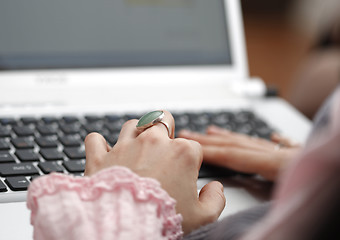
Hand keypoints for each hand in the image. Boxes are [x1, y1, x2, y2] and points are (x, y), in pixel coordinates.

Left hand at [83, 111, 225, 233]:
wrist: (126, 229)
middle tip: (164, 146)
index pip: (192, 146)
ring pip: (133, 124)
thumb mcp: (203, 217)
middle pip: (163, 119)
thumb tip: (216, 189)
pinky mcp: (101, 157)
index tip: (186, 174)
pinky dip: (99, 144)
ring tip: (137, 146)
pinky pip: (95, 139)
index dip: (191, 160)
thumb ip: (215, 199)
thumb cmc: (164, 221)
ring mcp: (125, 147)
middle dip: (166, 130)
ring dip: (136, 132)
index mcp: (181, 153)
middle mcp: (153, 143)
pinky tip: (104, 152)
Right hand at [179, 125, 300, 180]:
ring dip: (227, 136)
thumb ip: (275, 163)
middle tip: (188, 133)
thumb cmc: (318, 176)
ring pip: (250, 142)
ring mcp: (286, 153)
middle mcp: (277, 153)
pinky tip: (267, 136)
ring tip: (211, 131)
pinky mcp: (296, 156)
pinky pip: (272, 145)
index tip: (188, 148)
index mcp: (276, 162)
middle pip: (236, 144)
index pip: (233, 154)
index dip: (209, 150)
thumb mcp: (294, 175)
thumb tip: (256, 155)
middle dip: (208, 139)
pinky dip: (264, 139)